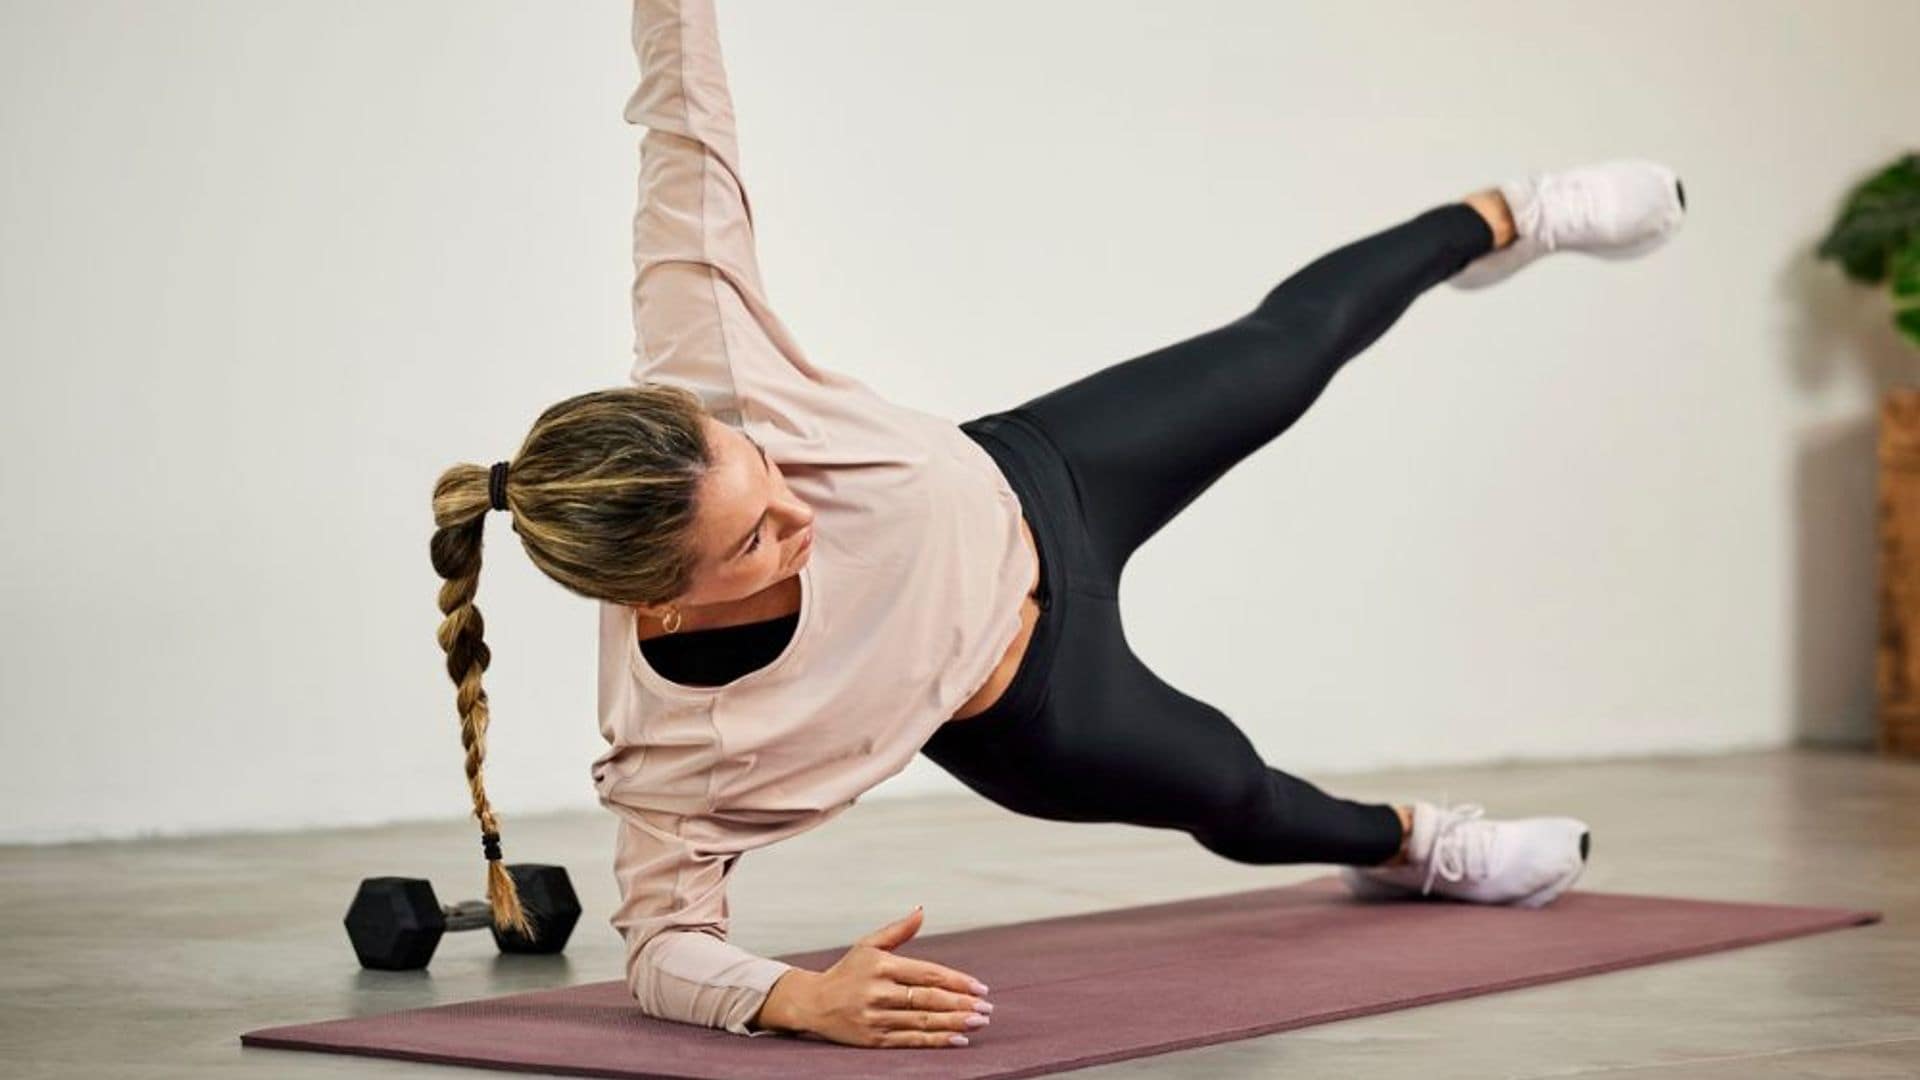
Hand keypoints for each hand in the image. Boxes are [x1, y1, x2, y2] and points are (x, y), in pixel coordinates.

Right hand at [798, 905, 993, 1047]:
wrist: (812, 1003)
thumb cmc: (846, 972)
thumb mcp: (868, 945)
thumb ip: (898, 930)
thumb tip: (922, 910)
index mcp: (881, 966)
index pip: (927, 974)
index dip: (956, 981)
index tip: (980, 987)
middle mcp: (878, 992)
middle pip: (928, 999)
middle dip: (961, 1004)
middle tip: (987, 1007)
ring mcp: (876, 1018)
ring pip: (923, 1021)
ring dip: (955, 1023)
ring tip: (979, 1022)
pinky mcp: (873, 1039)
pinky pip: (910, 1040)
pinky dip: (936, 1041)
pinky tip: (958, 1040)